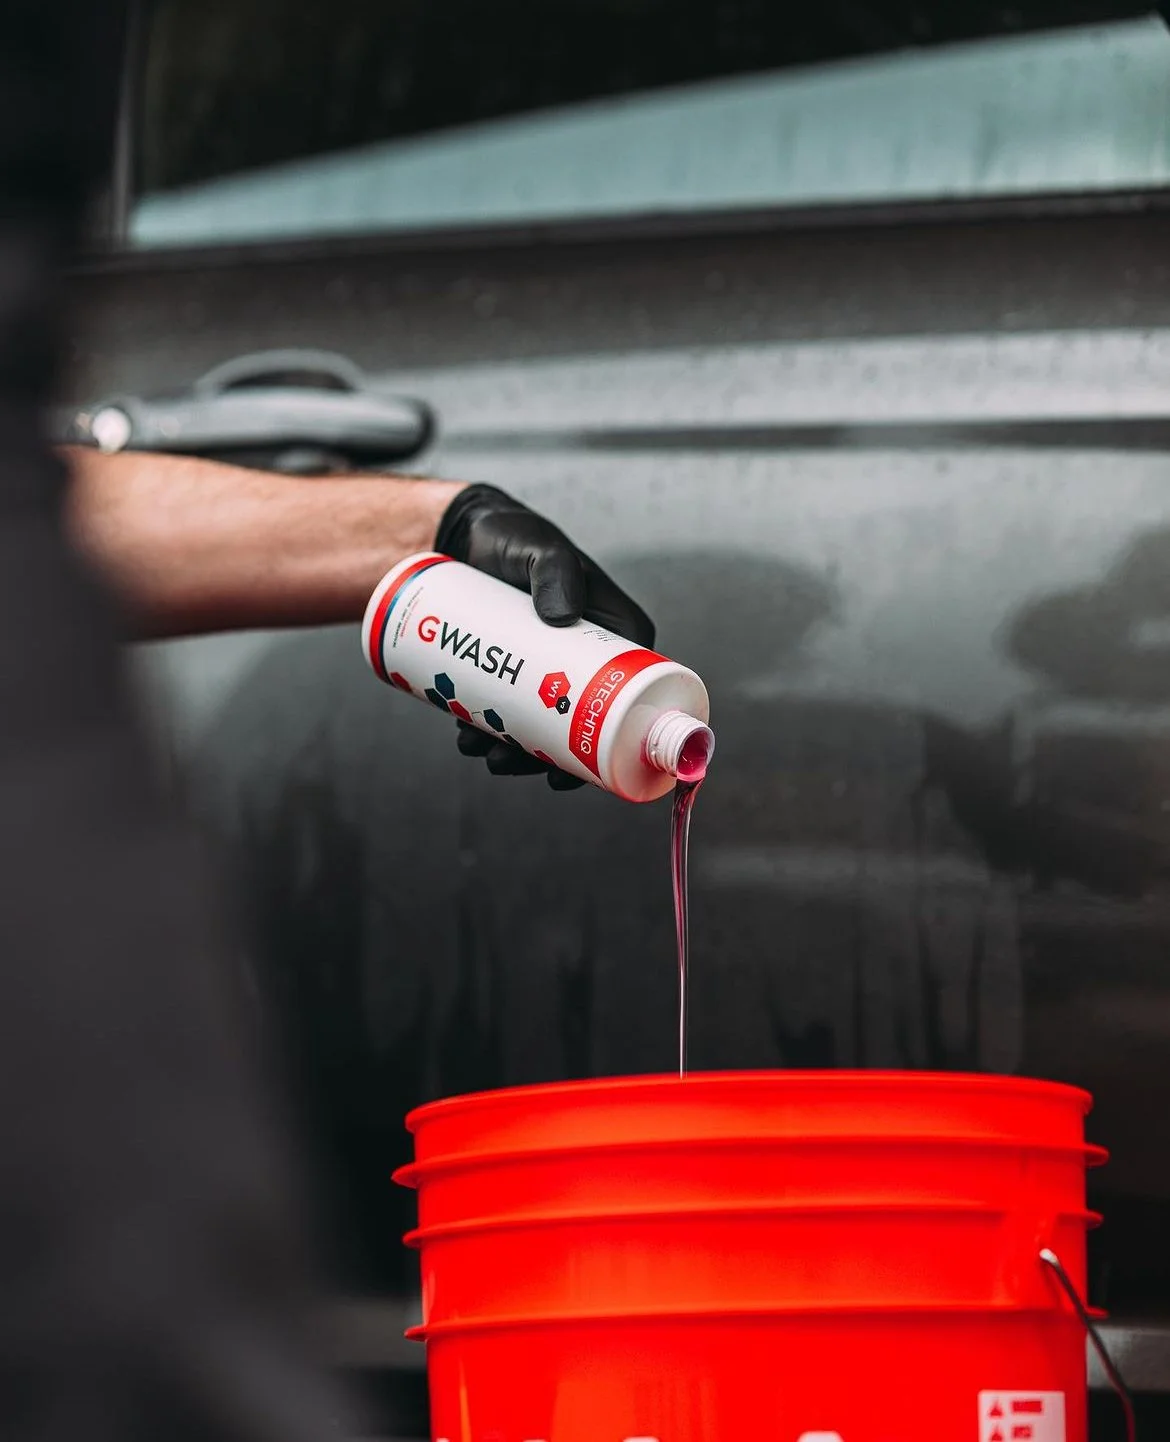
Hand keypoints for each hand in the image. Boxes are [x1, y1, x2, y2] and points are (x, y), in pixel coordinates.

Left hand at [435, 484, 655, 789]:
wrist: (465, 535)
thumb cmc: (515, 537)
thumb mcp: (541, 549)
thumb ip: (555, 568)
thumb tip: (562, 614)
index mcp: (614, 634)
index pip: (629, 696)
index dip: (609, 738)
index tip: (578, 764)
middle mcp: (586, 659)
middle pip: (579, 724)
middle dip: (545, 756)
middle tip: (508, 762)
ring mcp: (550, 670)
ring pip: (542, 725)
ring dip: (514, 752)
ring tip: (477, 748)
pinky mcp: (517, 672)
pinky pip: (513, 712)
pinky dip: (494, 733)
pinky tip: (468, 737)